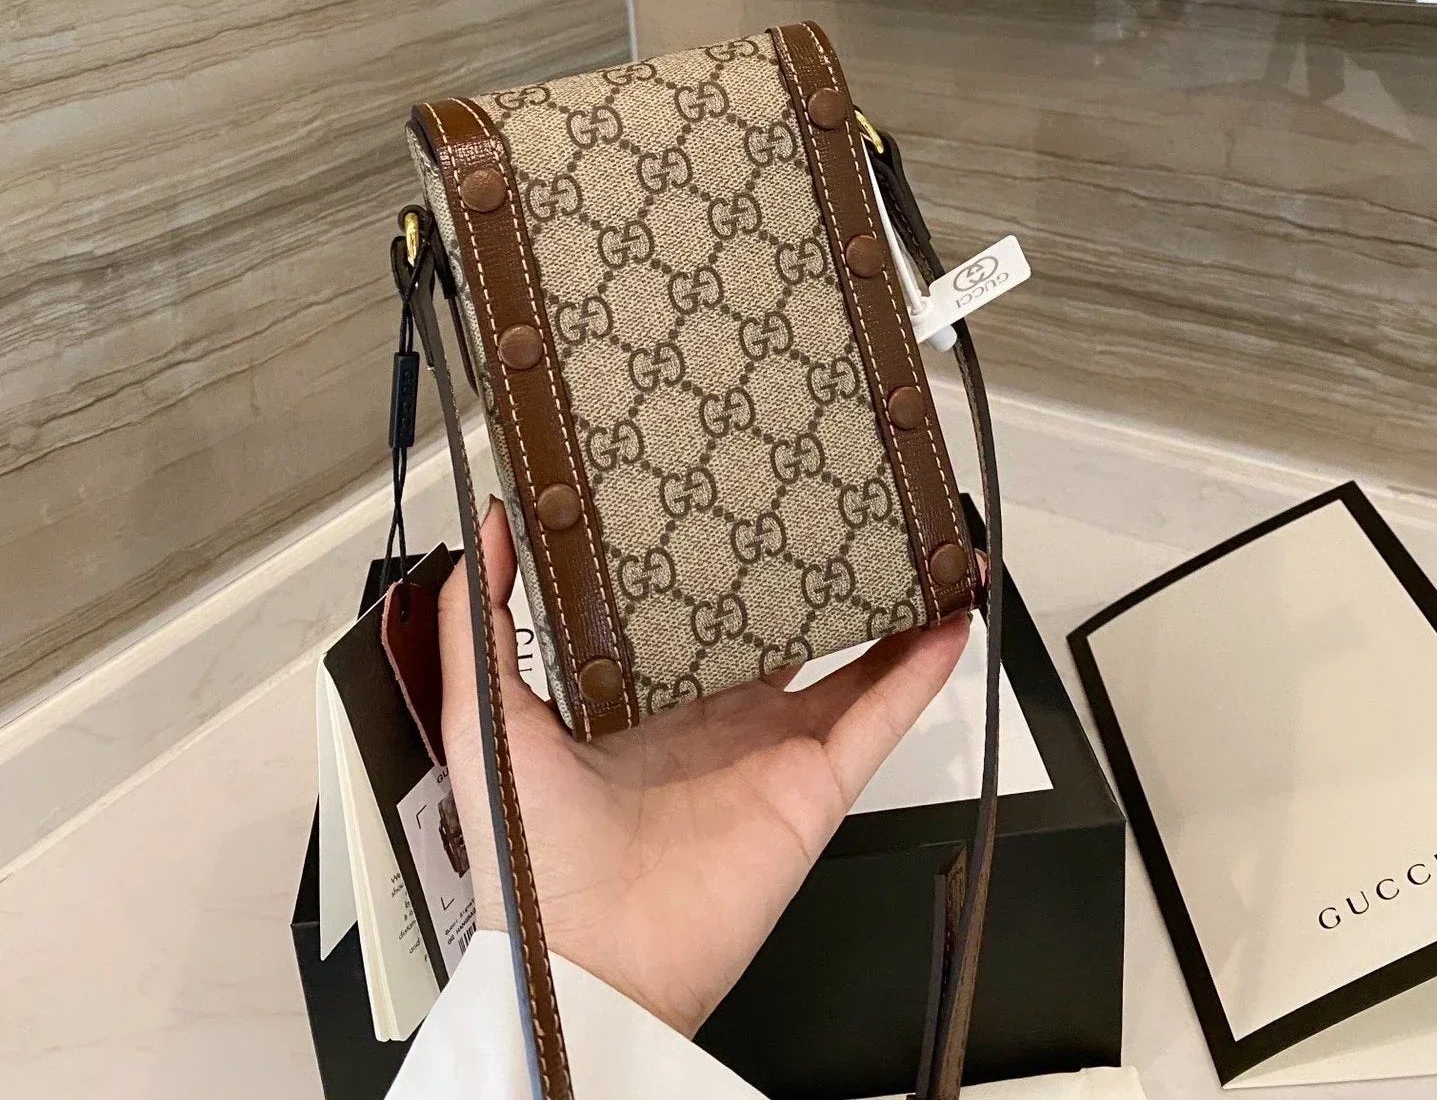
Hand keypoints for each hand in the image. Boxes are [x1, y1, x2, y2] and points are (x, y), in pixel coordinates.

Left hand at [439, 498, 970, 1038]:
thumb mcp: (484, 718)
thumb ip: (481, 622)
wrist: (588, 961)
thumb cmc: (531, 855)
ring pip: (848, 664)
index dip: (720, 561)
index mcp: (647, 698)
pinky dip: (921, 671)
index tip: (734, 499)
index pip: (696, 614)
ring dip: (886, 613)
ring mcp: (773, 749)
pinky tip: (947, 618)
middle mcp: (717, 718)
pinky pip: (881, 718)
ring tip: (914, 549)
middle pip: (784, 632)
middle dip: (811, 576)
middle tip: (836, 507)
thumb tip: (493, 524)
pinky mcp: (814, 784)